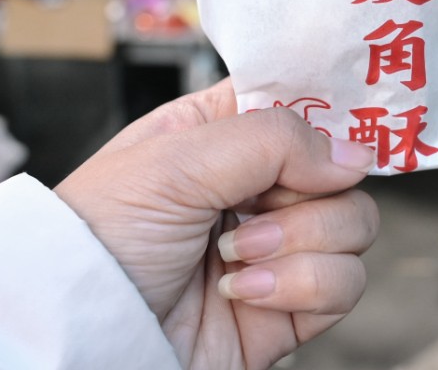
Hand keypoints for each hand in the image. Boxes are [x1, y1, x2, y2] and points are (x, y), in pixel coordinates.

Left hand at [55, 79, 378, 369]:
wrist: (83, 333)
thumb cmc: (99, 237)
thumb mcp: (175, 161)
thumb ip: (272, 140)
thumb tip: (353, 154)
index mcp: (223, 133)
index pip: (302, 104)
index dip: (331, 113)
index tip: (343, 128)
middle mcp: (256, 187)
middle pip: (343, 167)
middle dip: (310, 190)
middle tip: (258, 206)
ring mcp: (277, 248)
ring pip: (354, 225)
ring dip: (302, 241)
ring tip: (237, 256)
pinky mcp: (288, 307)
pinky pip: (344, 285)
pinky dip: (302, 287)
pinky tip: (245, 292)